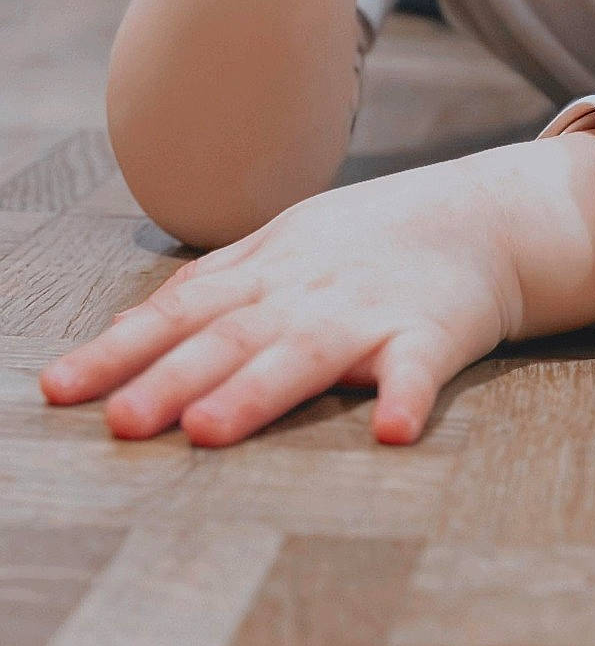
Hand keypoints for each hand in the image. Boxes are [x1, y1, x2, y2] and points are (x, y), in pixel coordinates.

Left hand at [37, 156, 520, 445]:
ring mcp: (370, 312)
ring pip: (307, 354)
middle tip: (123, 423)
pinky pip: (420, 370)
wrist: (484, 215)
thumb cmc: (372, 236)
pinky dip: (407, 398)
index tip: (59, 389)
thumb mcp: (286, 241)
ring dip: (260, 391)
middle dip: (173, 378)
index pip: (180, 312)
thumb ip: (214, 280)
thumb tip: (132, 321)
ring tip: (212, 430)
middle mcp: (308, 291)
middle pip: (232, 336)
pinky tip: (392, 431)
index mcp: (269, 271)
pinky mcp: (433, 334)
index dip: (118, 350)